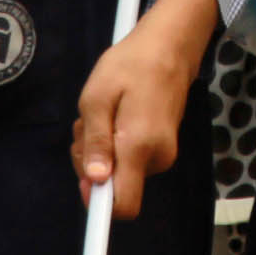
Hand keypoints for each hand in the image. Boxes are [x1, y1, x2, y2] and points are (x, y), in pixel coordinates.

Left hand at [72, 0, 217, 217]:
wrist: (169, 47)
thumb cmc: (130, 66)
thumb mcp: (98, 97)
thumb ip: (95, 142)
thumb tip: (96, 181)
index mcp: (139, 147)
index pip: (124, 204)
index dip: (100, 206)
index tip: (86, 188)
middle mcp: (156, 158)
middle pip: (114, 186)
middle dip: (90, 162)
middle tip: (86, 125)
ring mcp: (162, 154)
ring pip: (118, 171)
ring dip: (99, 149)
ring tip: (103, 113)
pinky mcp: (161, 148)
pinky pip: (128, 159)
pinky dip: (113, 144)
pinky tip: (114, 116)